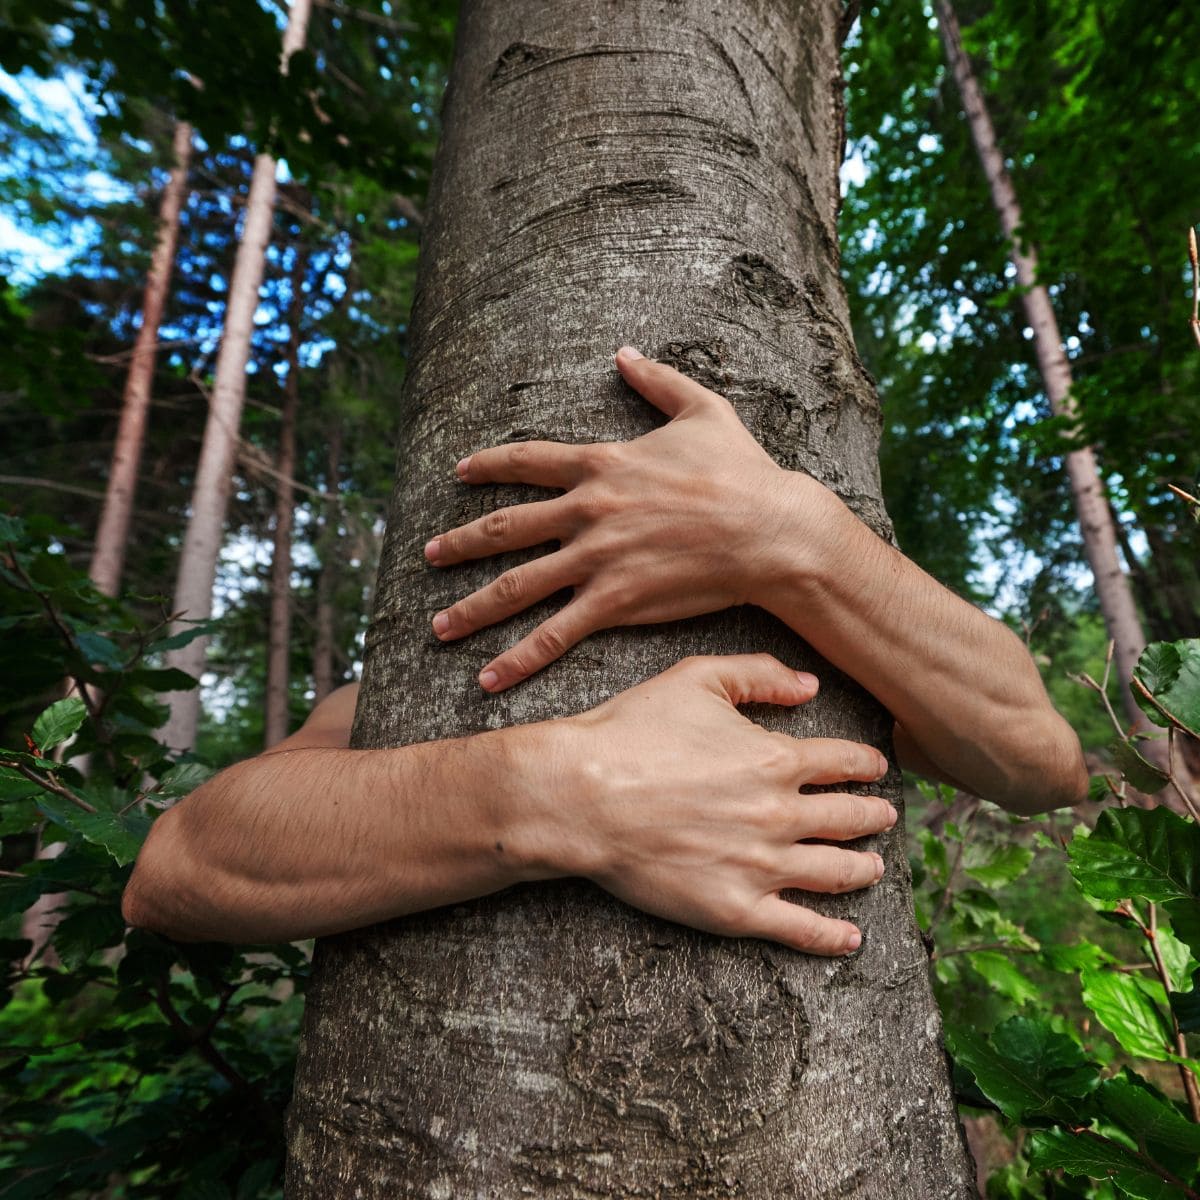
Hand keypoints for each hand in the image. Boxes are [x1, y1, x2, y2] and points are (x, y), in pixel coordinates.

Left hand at [425, 346, 831, 690]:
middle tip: (427, 555)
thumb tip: (625, 352)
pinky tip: (488, 677)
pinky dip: (518, 657)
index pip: (527, 461)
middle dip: (460, 543)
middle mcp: (586, 510)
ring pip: (516, 586)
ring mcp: (595, 558)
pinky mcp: (614, 601)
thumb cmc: (742, 470)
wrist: (770, 529)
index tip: (459, 473)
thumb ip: (657, 380)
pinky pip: (554, 634)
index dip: (488, 466)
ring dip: (472, 609)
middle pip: (504, 527)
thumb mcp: (702, 409)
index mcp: (601, 464)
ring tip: (438, 627)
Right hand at [530, 654, 893, 955]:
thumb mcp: (696, 679)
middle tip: (885, 817)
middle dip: (874, 816)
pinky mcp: (734, 909)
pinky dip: (832, 937)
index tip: (876, 768)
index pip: (845, 762)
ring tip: (874, 868)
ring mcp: (761, 866)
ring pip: (836, 873)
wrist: (581, 795)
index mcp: (777, 759)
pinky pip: (799, 929)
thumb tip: (809, 686)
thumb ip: (758, 675)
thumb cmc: (631, 732)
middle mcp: (781, 815)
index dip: (867, 765)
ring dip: (864, 870)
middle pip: (850, 819)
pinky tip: (850, 939)